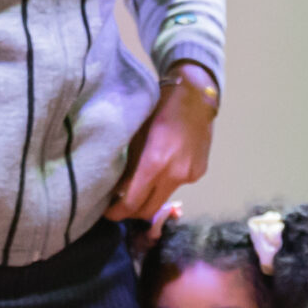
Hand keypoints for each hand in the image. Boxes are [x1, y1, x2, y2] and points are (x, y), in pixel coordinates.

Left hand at [106, 66, 215, 222]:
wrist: (195, 94)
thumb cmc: (157, 108)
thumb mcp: (136, 136)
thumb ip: (128, 167)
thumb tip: (116, 190)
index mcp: (155, 164)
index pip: (133, 203)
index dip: (118, 213)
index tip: (108, 213)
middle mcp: (175, 175)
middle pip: (150, 210)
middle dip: (133, 212)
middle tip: (119, 207)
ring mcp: (190, 175)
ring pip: (164, 198)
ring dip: (150, 196)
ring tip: (139, 185)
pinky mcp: (200, 172)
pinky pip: (177, 185)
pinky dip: (166, 182)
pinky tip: (163, 166)